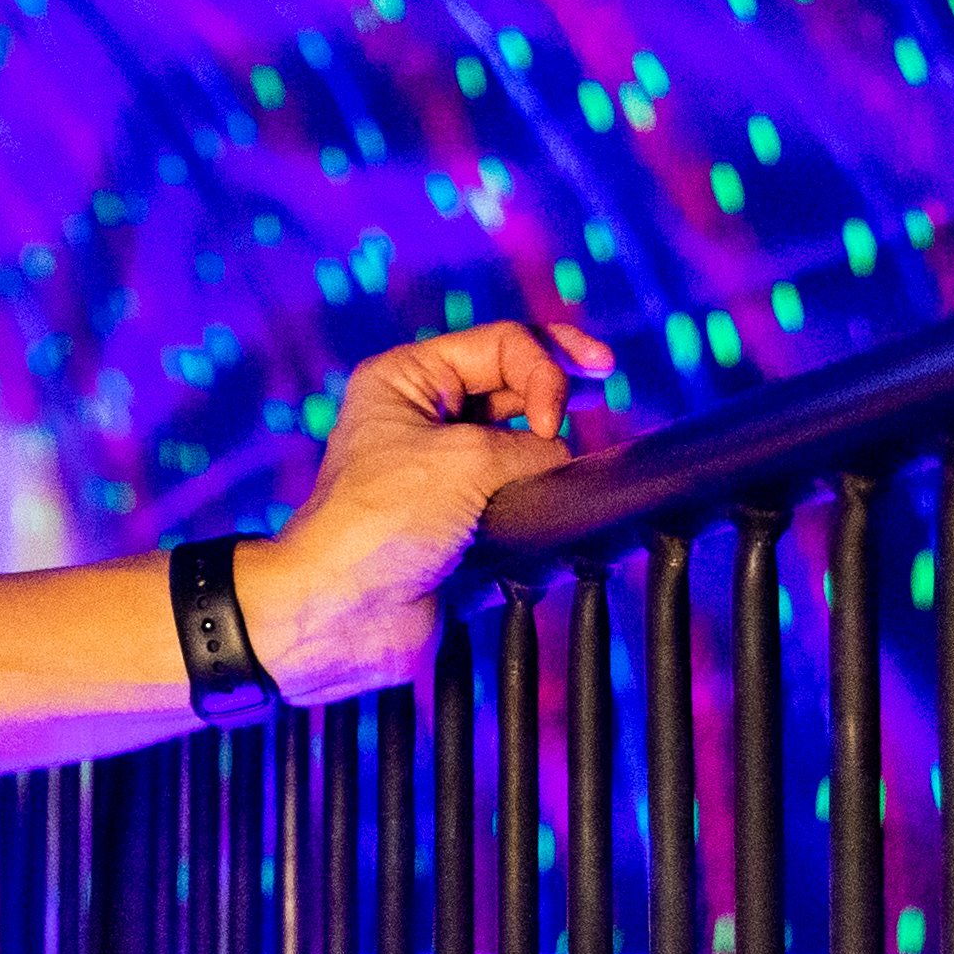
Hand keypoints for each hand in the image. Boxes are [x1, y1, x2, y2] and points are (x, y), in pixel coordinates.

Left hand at [228, 317, 610, 700]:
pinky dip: (538, 489)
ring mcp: (440, 466)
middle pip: (509, 378)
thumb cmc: (383, 522)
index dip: (542, 371)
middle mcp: (421, 414)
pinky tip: (558, 494)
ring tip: (575, 443)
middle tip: (603, 372)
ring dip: (548, 438)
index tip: (554, 423)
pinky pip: (511, 488)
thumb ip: (533, 447)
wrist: (349, 609)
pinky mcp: (456, 516)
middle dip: (554, 379)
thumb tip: (561, 458)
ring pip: (515, 435)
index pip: (499, 344)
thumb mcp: (469, 460)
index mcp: (406, 378)